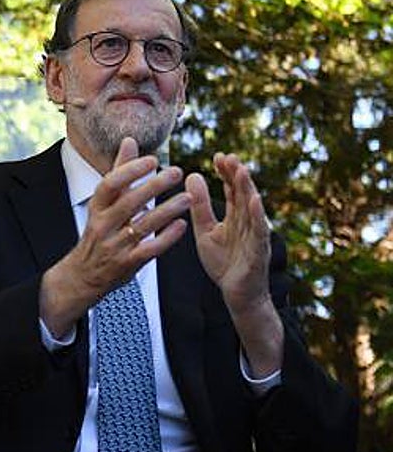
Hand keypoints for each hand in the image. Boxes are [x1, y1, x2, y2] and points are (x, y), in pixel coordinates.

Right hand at [41, 138, 189, 335]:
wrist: (84, 274)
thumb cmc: (100, 231)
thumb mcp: (103, 203)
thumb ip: (119, 172)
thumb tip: (129, 141)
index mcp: (97, 208)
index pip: (109, 185)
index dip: (129, 171)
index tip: (152, 159)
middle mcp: (103, 225)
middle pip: (128, 203)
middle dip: (153, 187)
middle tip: (176, 172)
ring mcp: (115, 246)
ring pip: (142, 226)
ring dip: (166, 211)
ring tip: (188, 198)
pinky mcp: (128, 264)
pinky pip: (149, 250)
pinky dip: (166, 238)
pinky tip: (182, 225)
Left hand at [186, 153, 270, 311]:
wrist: (237, 296)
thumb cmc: (224, 263)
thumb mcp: (205, 231)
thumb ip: (200, 206)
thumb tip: (192, 175)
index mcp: (235, 217)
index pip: (232, 189)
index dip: (226, 173)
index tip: (218, 156)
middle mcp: (248, 222)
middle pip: (243, 193)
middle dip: (236, 174)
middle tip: (228, 156)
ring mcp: (255, 236)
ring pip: (252, 208)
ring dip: (247, 188)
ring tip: (241, 169)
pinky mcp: (258, 251)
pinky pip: (259, 231)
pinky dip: (257, 215)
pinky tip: (254, 199)